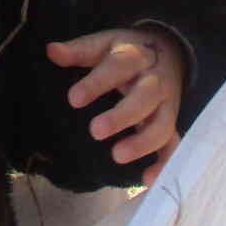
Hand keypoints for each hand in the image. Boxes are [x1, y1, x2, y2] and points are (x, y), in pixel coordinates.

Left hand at [48, 27, 184, 181]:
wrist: (170, 52)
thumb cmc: (126, 53)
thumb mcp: (104, 44)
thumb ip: (79, 51)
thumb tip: (51, 50)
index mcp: (136, 56)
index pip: (118, 66)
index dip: (97, 82)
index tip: (73, 99)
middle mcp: (154, 81)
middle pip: (145, 97)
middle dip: (122, 115)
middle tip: (95, 131)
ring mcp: (166, 104)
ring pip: (163, 124)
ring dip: (143, 142)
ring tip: (117, 156)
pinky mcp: (171, 123)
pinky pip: (173, 145)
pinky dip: (164, 163)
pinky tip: (147, 181)